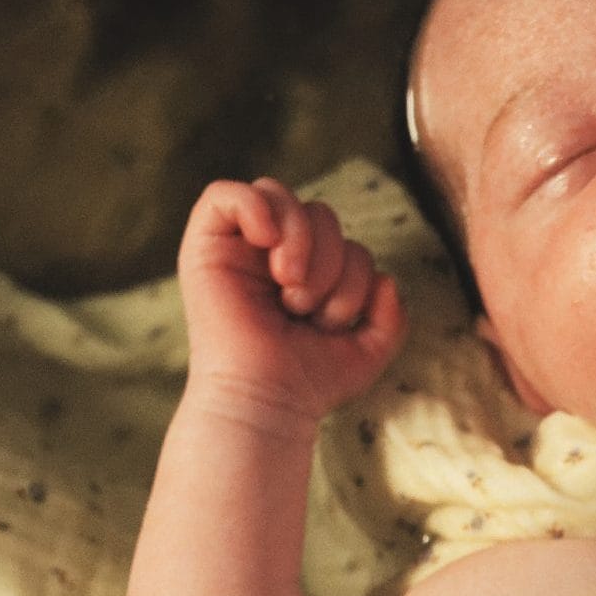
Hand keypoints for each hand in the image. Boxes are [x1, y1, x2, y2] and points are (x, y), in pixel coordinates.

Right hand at [177, 178, 407, 430]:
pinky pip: (224, 194)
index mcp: (306, 270)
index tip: (330, 318)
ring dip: (301, 244)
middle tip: (305, 307)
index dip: (352, 269)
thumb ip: (391, 315)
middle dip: (329, 260)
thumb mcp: (369, 349)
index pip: (341, 234)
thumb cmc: (311, 381)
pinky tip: (267, 243)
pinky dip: (255, 209)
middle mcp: (269, 255)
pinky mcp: (203, 248)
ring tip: (290, 293)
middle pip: (318, 211)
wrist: (268, 401)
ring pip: (282, 198)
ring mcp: (237, 249)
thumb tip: (386, 279)